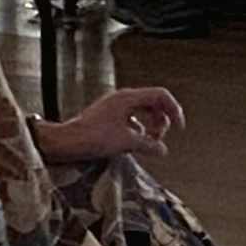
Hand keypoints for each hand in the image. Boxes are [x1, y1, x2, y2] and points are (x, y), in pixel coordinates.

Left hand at [36, 87, 185, 163]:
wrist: (66, 141)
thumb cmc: (92, 137)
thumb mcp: (126, 142)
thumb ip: (148, 144)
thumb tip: (162, 150)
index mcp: (128, 98)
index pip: (161, 95)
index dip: (174, 110)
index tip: (178, 127)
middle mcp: (122, 98)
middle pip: (153, 102)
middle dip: (163, 119)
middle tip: (163, 136)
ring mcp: (114, 106)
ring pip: (143, 110)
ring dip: (152, 124)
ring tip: (152, 140)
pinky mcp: (108, 115)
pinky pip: (132, 117)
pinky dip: (140, 127)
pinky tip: (137, 141)